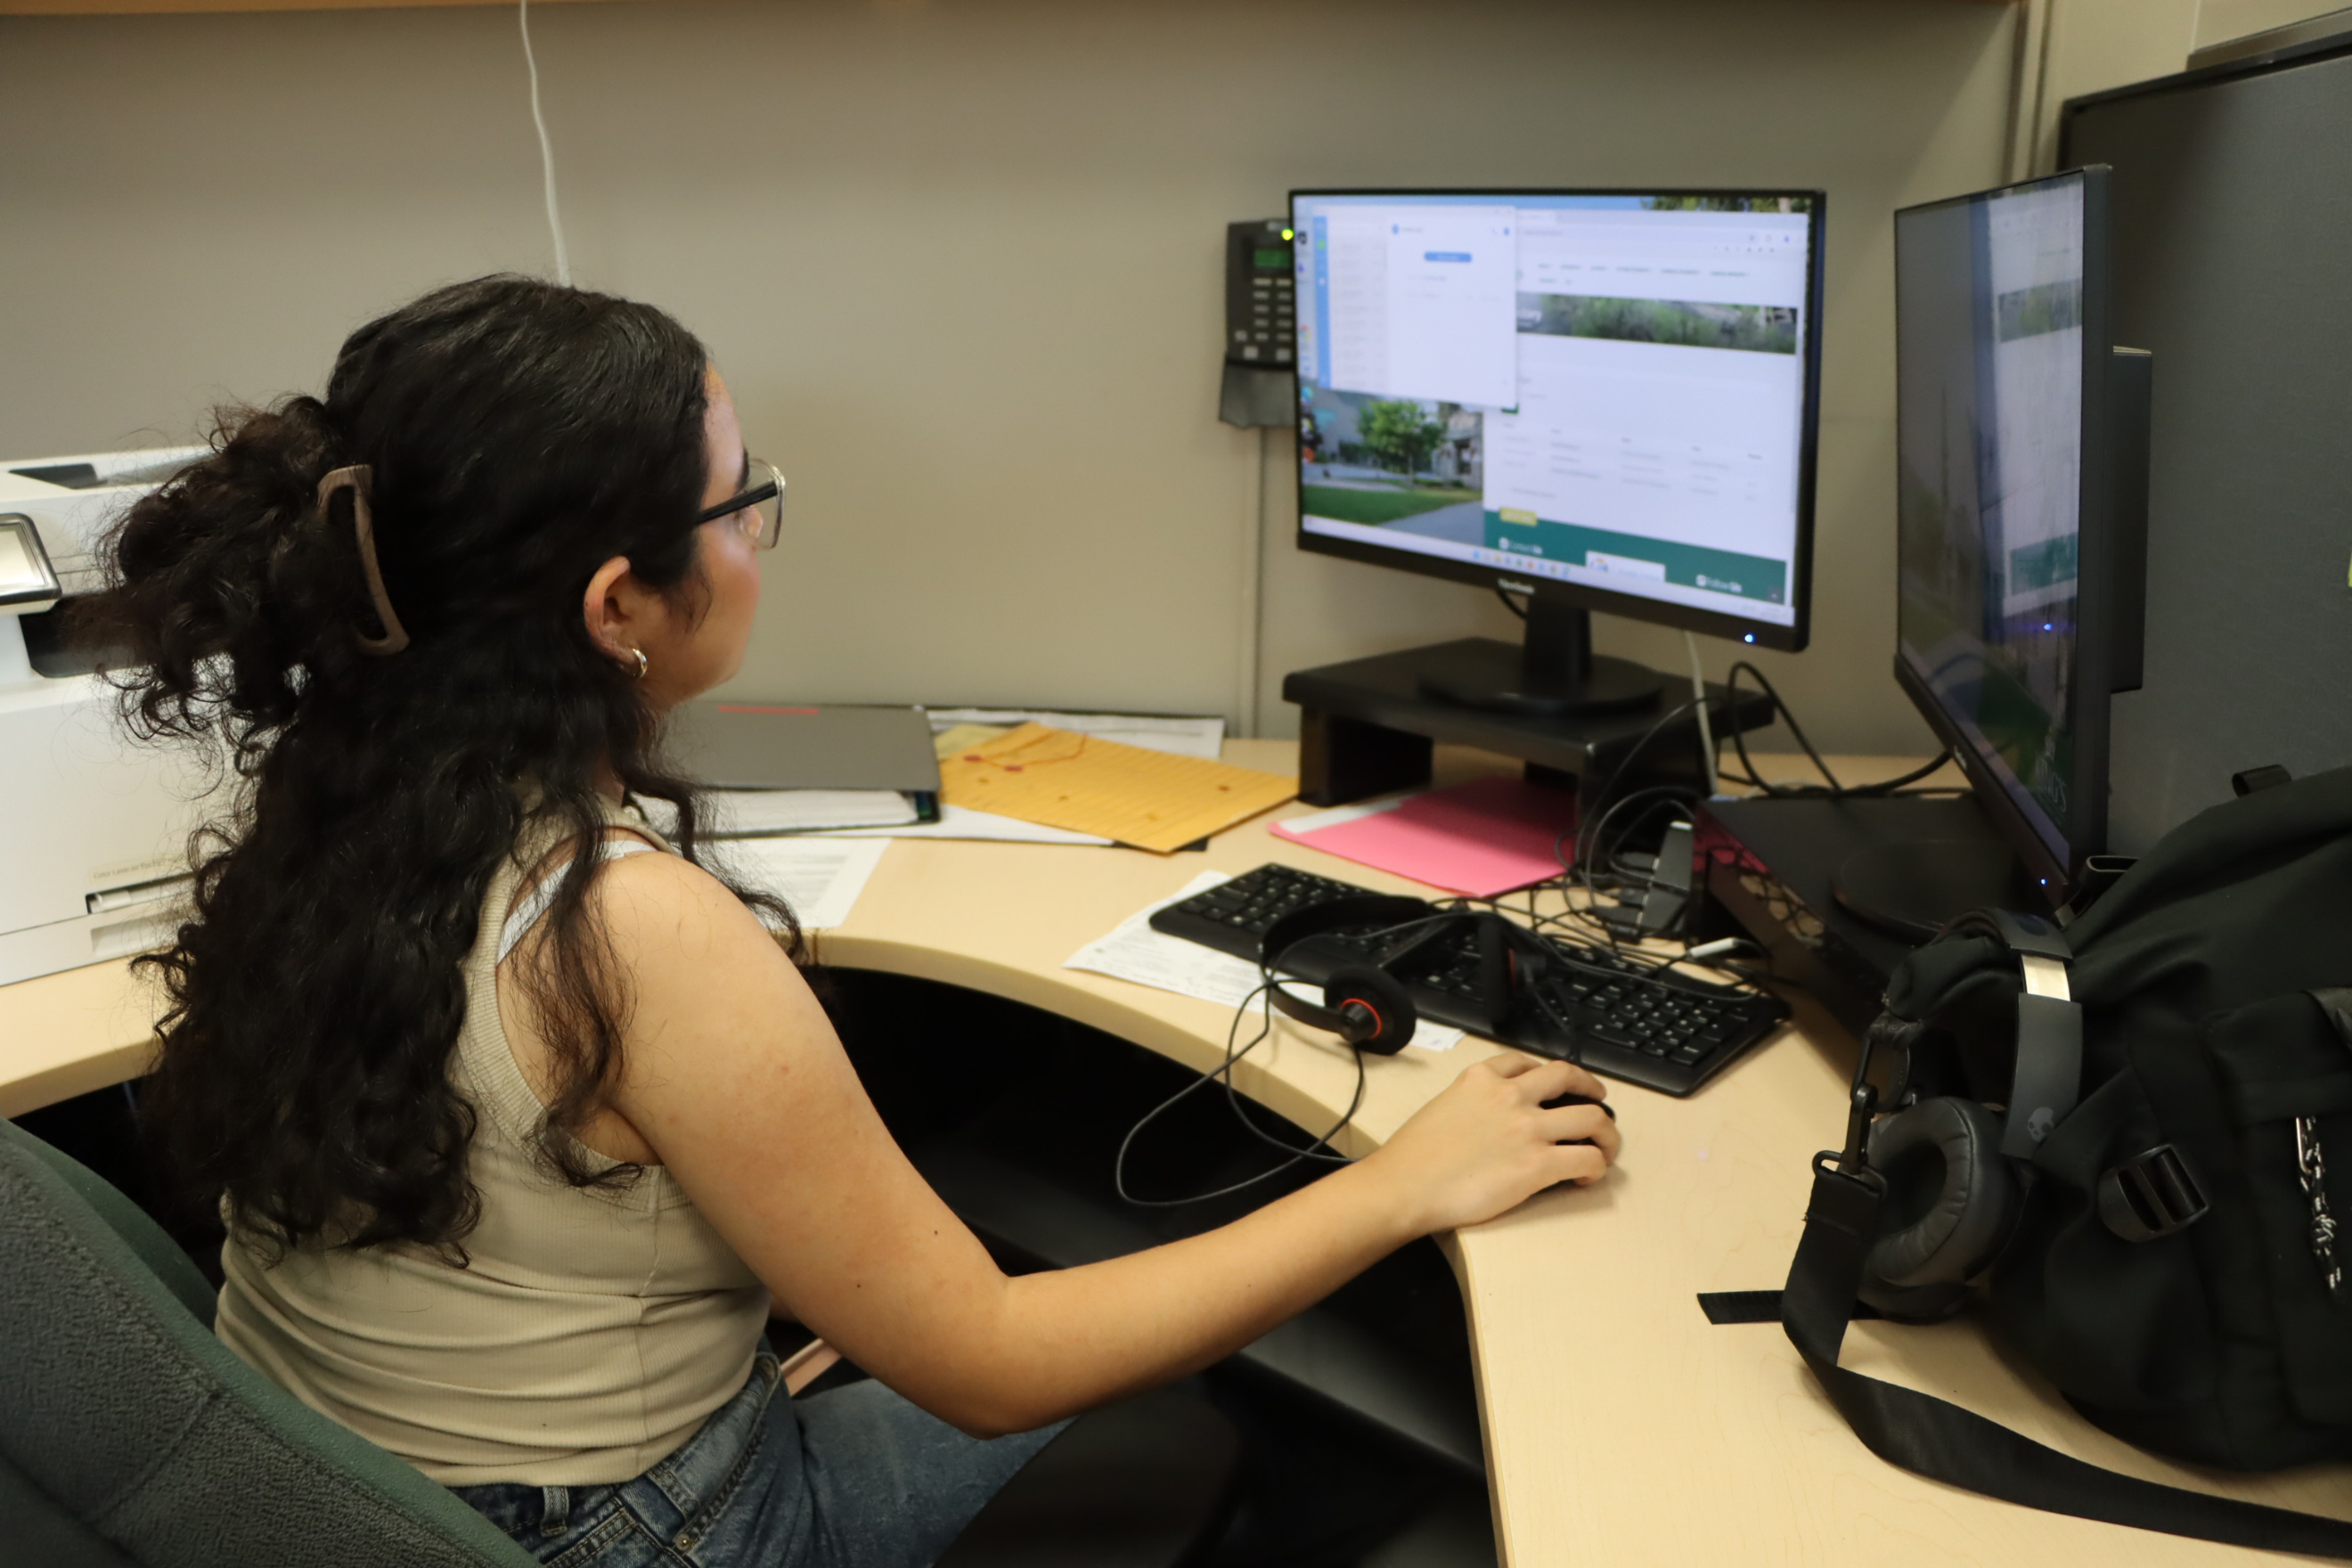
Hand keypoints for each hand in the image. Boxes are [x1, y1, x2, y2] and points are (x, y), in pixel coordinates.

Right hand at [1364, 1055, 1620, 1235]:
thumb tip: (1489, 1123)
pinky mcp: (1538, 1164)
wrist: (1404, 1186)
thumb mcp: (1441, 1107)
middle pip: (1568, 1078)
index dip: (1549, 1074)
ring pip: (1591, 1118)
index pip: (1525, 1062)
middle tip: (1599, 1103)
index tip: (1557, 1084)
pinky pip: (1587, 1158)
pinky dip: (1596, 1167)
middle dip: (1591, 1089)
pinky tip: (1586, 1178)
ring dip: (1606, 1133)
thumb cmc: (1413, 1158)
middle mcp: (1509, 1096)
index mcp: (1481, 1079)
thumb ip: (1470, 1104)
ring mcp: (1527, 1128)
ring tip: (1605, 1148)